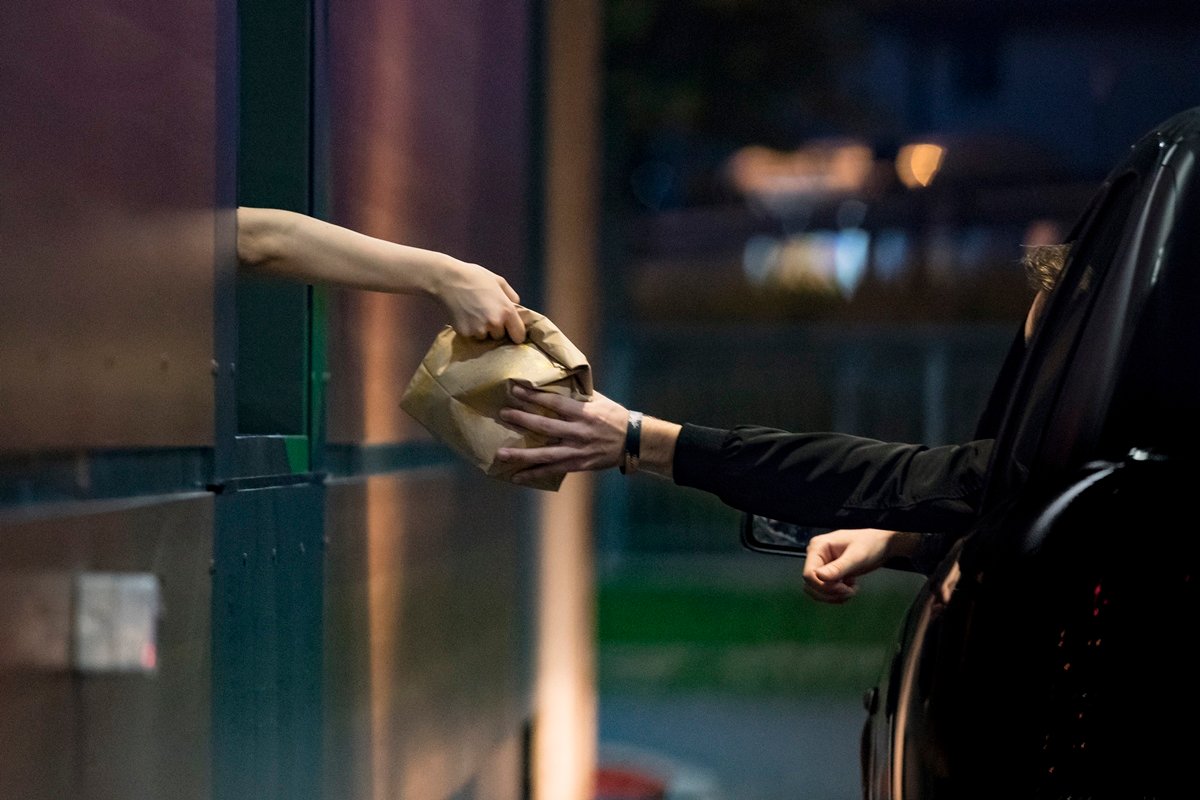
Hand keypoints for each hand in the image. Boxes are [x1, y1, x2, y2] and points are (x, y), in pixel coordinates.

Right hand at [434, 260, 525, 342]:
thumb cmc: (475, 277)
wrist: (448, 279)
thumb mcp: (499, 281)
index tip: (511, 331)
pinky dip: (469, 329)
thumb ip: (512, 296)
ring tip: (474, 314)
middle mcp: (495, 323)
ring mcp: (479, 330)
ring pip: (485, 337)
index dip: (515, 333)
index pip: (519, 336)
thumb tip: (517, 307)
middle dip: (496, 329)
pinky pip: (471, 336)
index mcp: (506, 311)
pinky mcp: (465, 333)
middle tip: (486, 314)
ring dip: (482, 330)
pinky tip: (464, 316)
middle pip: (500, 336)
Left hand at [496, 386, 627, 483]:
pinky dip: (534, 474)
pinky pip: (553, 470)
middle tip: (502, 414)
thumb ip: (578, 393)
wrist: (633, 441)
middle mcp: (578, 431)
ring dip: (522, 454)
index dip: (534, 396)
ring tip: (501, 454)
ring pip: (545, 453)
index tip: (515, 390)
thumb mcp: (599, 400)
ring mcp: (577, 450)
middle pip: (545, 425)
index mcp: (583, 412)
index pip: (554, 401)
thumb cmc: (614, 416)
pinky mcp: (578, 464)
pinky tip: (517, 476)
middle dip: (522, 419)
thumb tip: (557, 380)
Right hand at [802, 528, 898, 603]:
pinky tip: (851, 587)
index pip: (809, 574)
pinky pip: (825, 590)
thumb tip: (819, 576)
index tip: (844, 589)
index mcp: (818, 547)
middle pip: (811, 584)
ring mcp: (822, 565)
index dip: (823, 586)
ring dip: (833, 596)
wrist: (881, 545)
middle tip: (849, 592)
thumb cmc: (870, 544)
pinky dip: (837, 594)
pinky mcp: (829, 574)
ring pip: (816, 590)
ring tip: (851, 591)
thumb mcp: (856, 557)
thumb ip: (838, 567)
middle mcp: (816, 556)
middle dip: (829, 593)